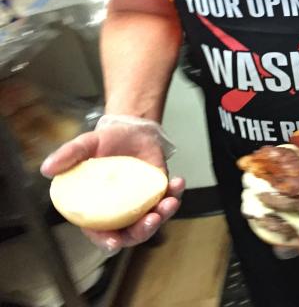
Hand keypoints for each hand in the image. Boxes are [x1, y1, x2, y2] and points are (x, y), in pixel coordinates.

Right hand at [41, 115, 183, 250]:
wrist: (132, 129)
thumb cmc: (106, 141)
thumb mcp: (85, 144)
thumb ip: (68, 156)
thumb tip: (46, 169)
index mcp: (97, 208)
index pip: (99, 232)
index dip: (106, 241)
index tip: (114, 243)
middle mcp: (120, 211)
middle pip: (130, 233)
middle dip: (142, 232)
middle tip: (151, 219)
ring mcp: (141, 203)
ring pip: (152, 220)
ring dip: (163, 216)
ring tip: (169, 202)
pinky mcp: (158, 192)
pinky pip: (168, 199)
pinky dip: (175, 195)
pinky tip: (178, 183)